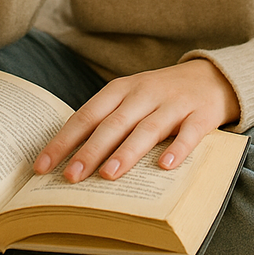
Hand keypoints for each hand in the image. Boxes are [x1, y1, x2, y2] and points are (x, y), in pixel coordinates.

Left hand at [33, 59, 239, 182]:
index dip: (64, 140)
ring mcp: (174, 103)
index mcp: (121, 90)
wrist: (211, 77)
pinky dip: (178, 149)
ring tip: (109, 174)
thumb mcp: (130, 99)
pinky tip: (166, 166)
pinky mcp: (201, 114)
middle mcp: (145, 93)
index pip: (86, 115)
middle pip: (114, 123)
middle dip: (90, 150)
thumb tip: (70, 161)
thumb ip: (106, 122)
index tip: (42, 166)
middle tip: (71, 177)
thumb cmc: (159, 96)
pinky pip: (189, 133)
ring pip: (147, 128)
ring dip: (127, 151)